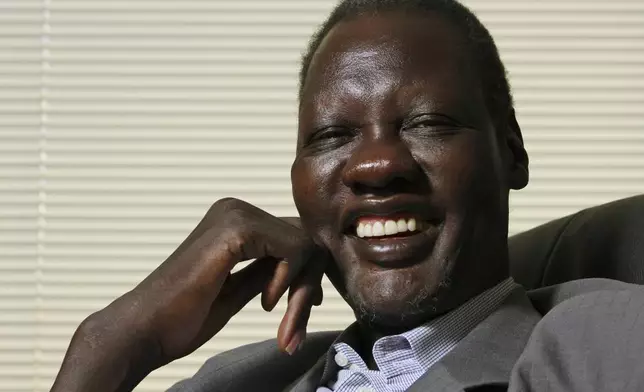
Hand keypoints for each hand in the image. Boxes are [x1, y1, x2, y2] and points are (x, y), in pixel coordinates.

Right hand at [51, 198, 327, 391]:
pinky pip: (293, 249)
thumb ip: (268, 269)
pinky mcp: (237, 229)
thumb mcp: (240, 288)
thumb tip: (305, 260)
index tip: (297, 314)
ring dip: (301, 290)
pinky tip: (264, 303)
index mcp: (234, 220)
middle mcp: (236, 209)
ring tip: (284, 326)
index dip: (304, 278)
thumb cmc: (184, 316)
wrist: (145, 329)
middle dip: (307, 285)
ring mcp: (236, 215)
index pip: (293, 238)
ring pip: (304, 245)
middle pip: (303, 239)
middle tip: (294, 328)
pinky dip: (288, 282)